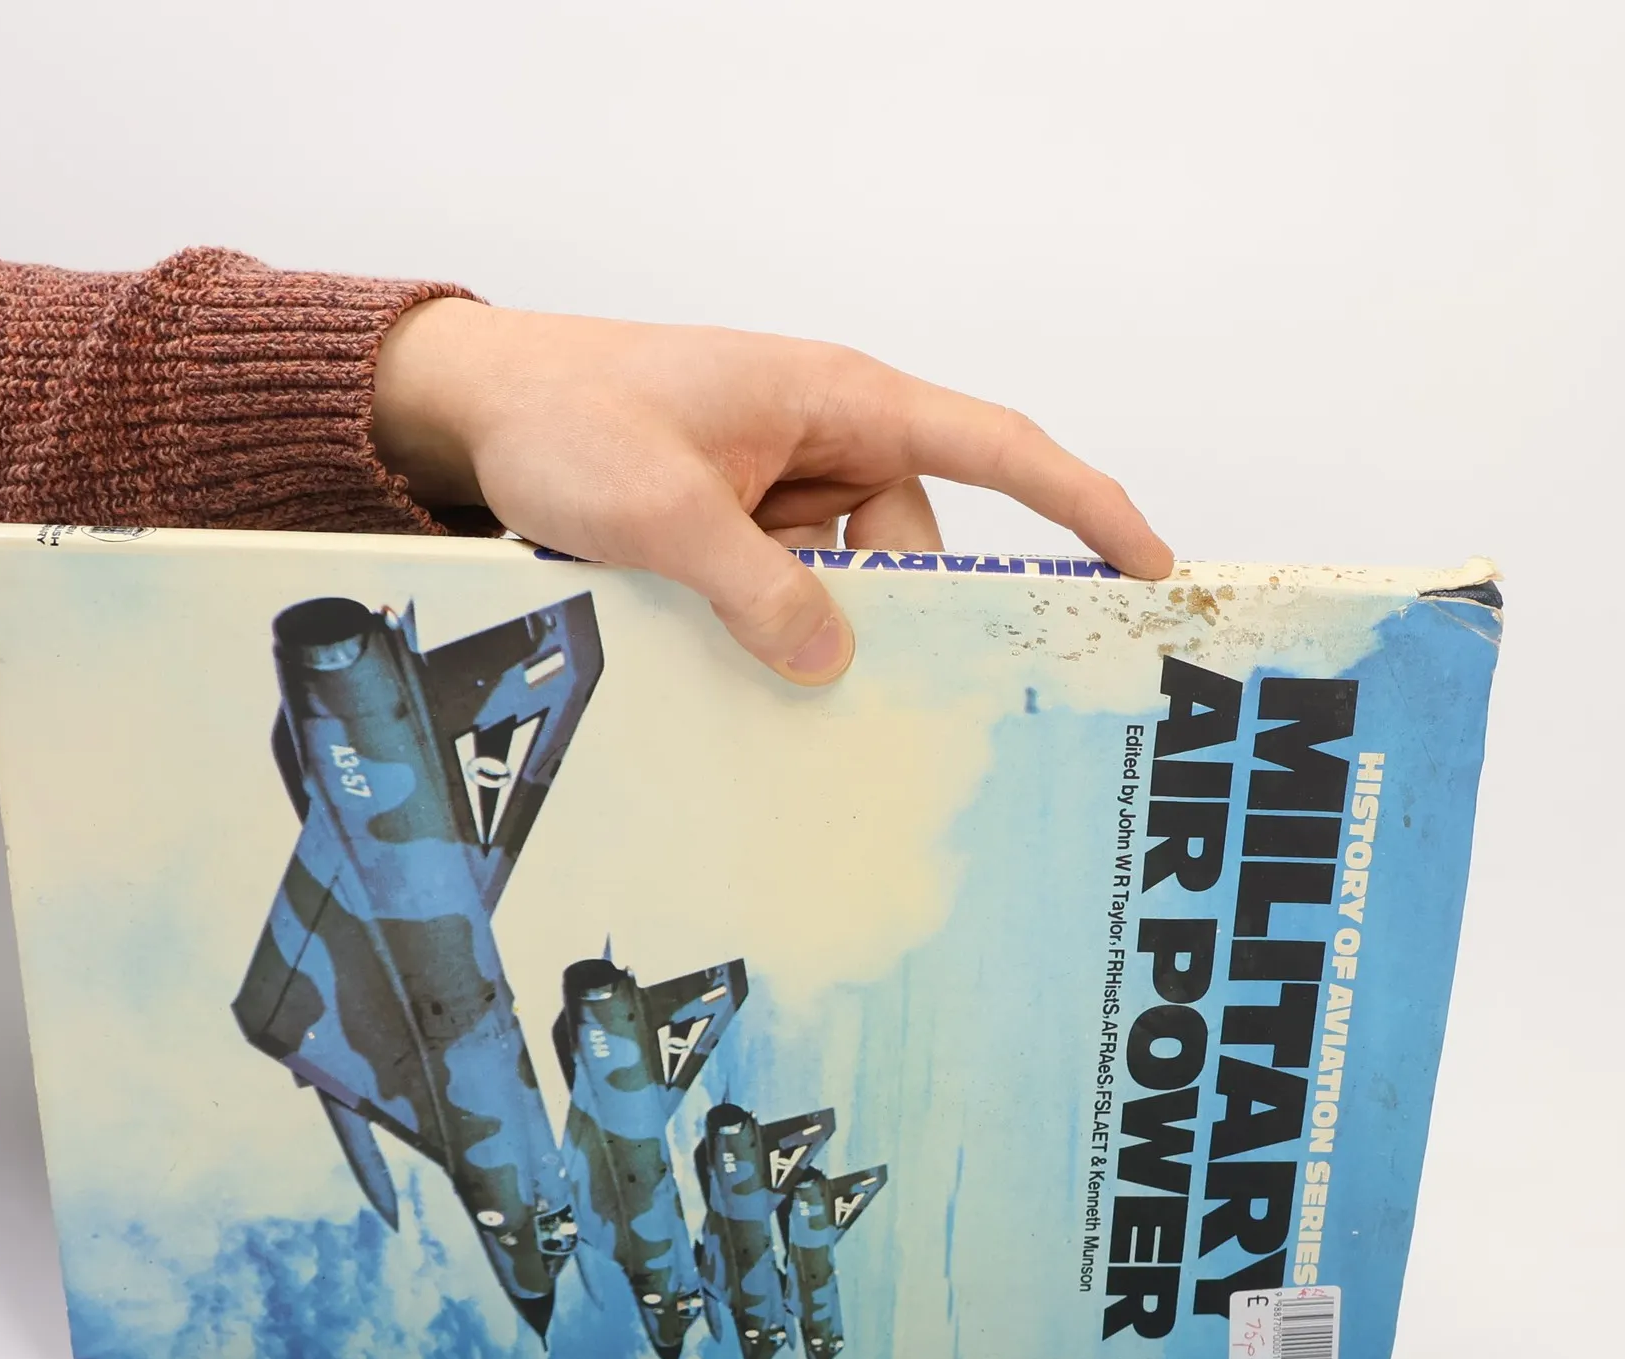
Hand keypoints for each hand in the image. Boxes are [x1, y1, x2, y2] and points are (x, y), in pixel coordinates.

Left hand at [372, 298, 1171, 685]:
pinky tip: (730, 658)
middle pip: (914, 539)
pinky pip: (791, 582)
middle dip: (897, 611)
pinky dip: (772, 621)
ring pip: (848, 575)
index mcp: (839, 400)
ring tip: (753, 664)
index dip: (1081, 506)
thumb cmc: (569, 417)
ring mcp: (782, 482)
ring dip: (811, 622)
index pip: (994, 449)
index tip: (1147, 564)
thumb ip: (756, 587)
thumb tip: (831, 665)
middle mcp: (826, 438)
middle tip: (874, 691)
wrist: (478, 406)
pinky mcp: (741, 520)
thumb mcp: (663, 509)